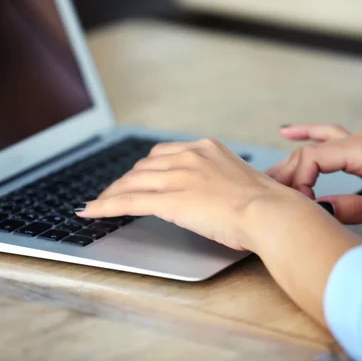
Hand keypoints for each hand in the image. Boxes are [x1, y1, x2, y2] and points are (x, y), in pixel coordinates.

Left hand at [76, 138, 313, 251]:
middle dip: (124, 182)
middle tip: (112, 194)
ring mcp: (177, 177)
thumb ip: (214, 179)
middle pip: (142, 167)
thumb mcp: (238, 179)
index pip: (161, 155)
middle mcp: (188, 156)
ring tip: (97, 205)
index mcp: (205, 148)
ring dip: (111, 194)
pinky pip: (128, 202)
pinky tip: (90, 212)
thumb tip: (204, 193)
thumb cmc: (264, 204)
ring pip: (132, 183)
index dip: (142, 169)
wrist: (271, 213)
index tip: (134, 178)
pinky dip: (105, 206)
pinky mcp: (170, 200)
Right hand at [267, 124, 361, 231]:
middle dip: (289, 169)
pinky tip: (294, 133)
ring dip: (296, 154)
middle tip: (268, 188)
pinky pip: (334, 138)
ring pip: (321, 141)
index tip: (296, 203)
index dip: (297, 179)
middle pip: (313, 148)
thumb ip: (354, 209)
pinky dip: (312, 136)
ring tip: (271, 166)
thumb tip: (316, 208)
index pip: (314, 158)